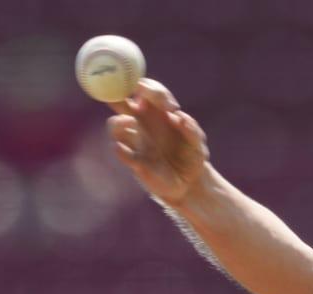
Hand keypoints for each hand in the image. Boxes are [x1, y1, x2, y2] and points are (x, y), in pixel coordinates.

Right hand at [106, 79, 208, 205]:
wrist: (189, 184)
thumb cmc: (191, 158)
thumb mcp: (198, 145)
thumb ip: (192, 131)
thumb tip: (180, 117)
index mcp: (158, 113)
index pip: (146, 89)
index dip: (154, 91)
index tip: (170, 107)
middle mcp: (142, 122)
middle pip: (121, 98)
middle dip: (123, 93)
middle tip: (142, 104)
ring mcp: (135, 140)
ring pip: (114, 123)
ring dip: (120, 122)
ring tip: (132, 124)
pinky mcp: (133, 160)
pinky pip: (119, 150)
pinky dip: (120, 149)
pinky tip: (124, 149)